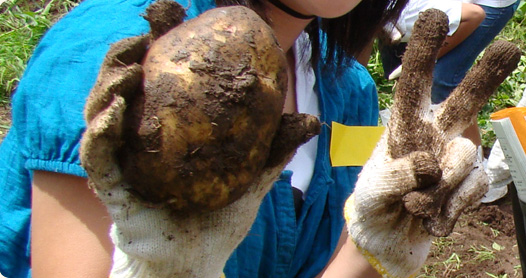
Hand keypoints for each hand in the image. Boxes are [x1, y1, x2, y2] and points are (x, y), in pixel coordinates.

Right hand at [79, 9, 317, 277]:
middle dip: (130, 48)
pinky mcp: (109, 186)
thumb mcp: (252, 178)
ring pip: (101, 109)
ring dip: (110, 80)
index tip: (173, 12)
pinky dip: (100, 129)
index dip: (161, 40)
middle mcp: (137, 135)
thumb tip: (312, 119)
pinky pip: (96, 154)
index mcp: (167, 125)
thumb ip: (275, 147)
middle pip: (126, 81)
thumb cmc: (218, 218)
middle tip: (148, 25)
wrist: (197, 263)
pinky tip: (115, 110)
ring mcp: (120, 158)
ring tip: (129, 62)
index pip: (160, 74)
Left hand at [344, 9, 520, 277]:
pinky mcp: (472, 184)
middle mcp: (437, 133)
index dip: (424, 50)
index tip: (436, 14)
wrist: (391, 242)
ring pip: (467, 158)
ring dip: (441, 189)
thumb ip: (396, 175)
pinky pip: (474, 189)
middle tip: (511, 48)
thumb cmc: (375, 206)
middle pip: (466, 100)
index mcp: (405, 125)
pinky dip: (451, 209)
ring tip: (415, 209)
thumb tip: (430, 165)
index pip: (415, 83)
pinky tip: (434, 221)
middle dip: (487, 75)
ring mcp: (458, 157)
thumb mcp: (372, 190)